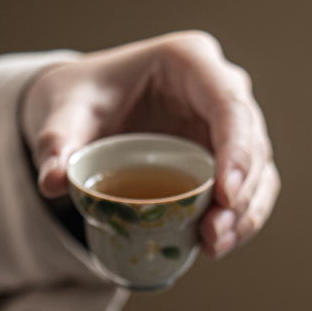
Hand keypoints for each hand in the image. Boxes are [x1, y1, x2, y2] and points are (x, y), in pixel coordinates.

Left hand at [20, 31, 278, 257]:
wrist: (83, 111)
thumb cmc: (81, 98)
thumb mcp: (62, 113)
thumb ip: (56, 143)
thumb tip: (52, 183)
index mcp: (189, 62)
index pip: (229, 103)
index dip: (237, 149)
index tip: (225, 195)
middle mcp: (219, 89)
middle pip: (252, 141)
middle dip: (242, 194)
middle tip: (214, 234)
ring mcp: (227, 127)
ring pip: (259, 171)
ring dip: (245, 215)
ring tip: (213, 248)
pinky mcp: (226, 159)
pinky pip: (249, 192)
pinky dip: (239, 221)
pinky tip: (214, 247)